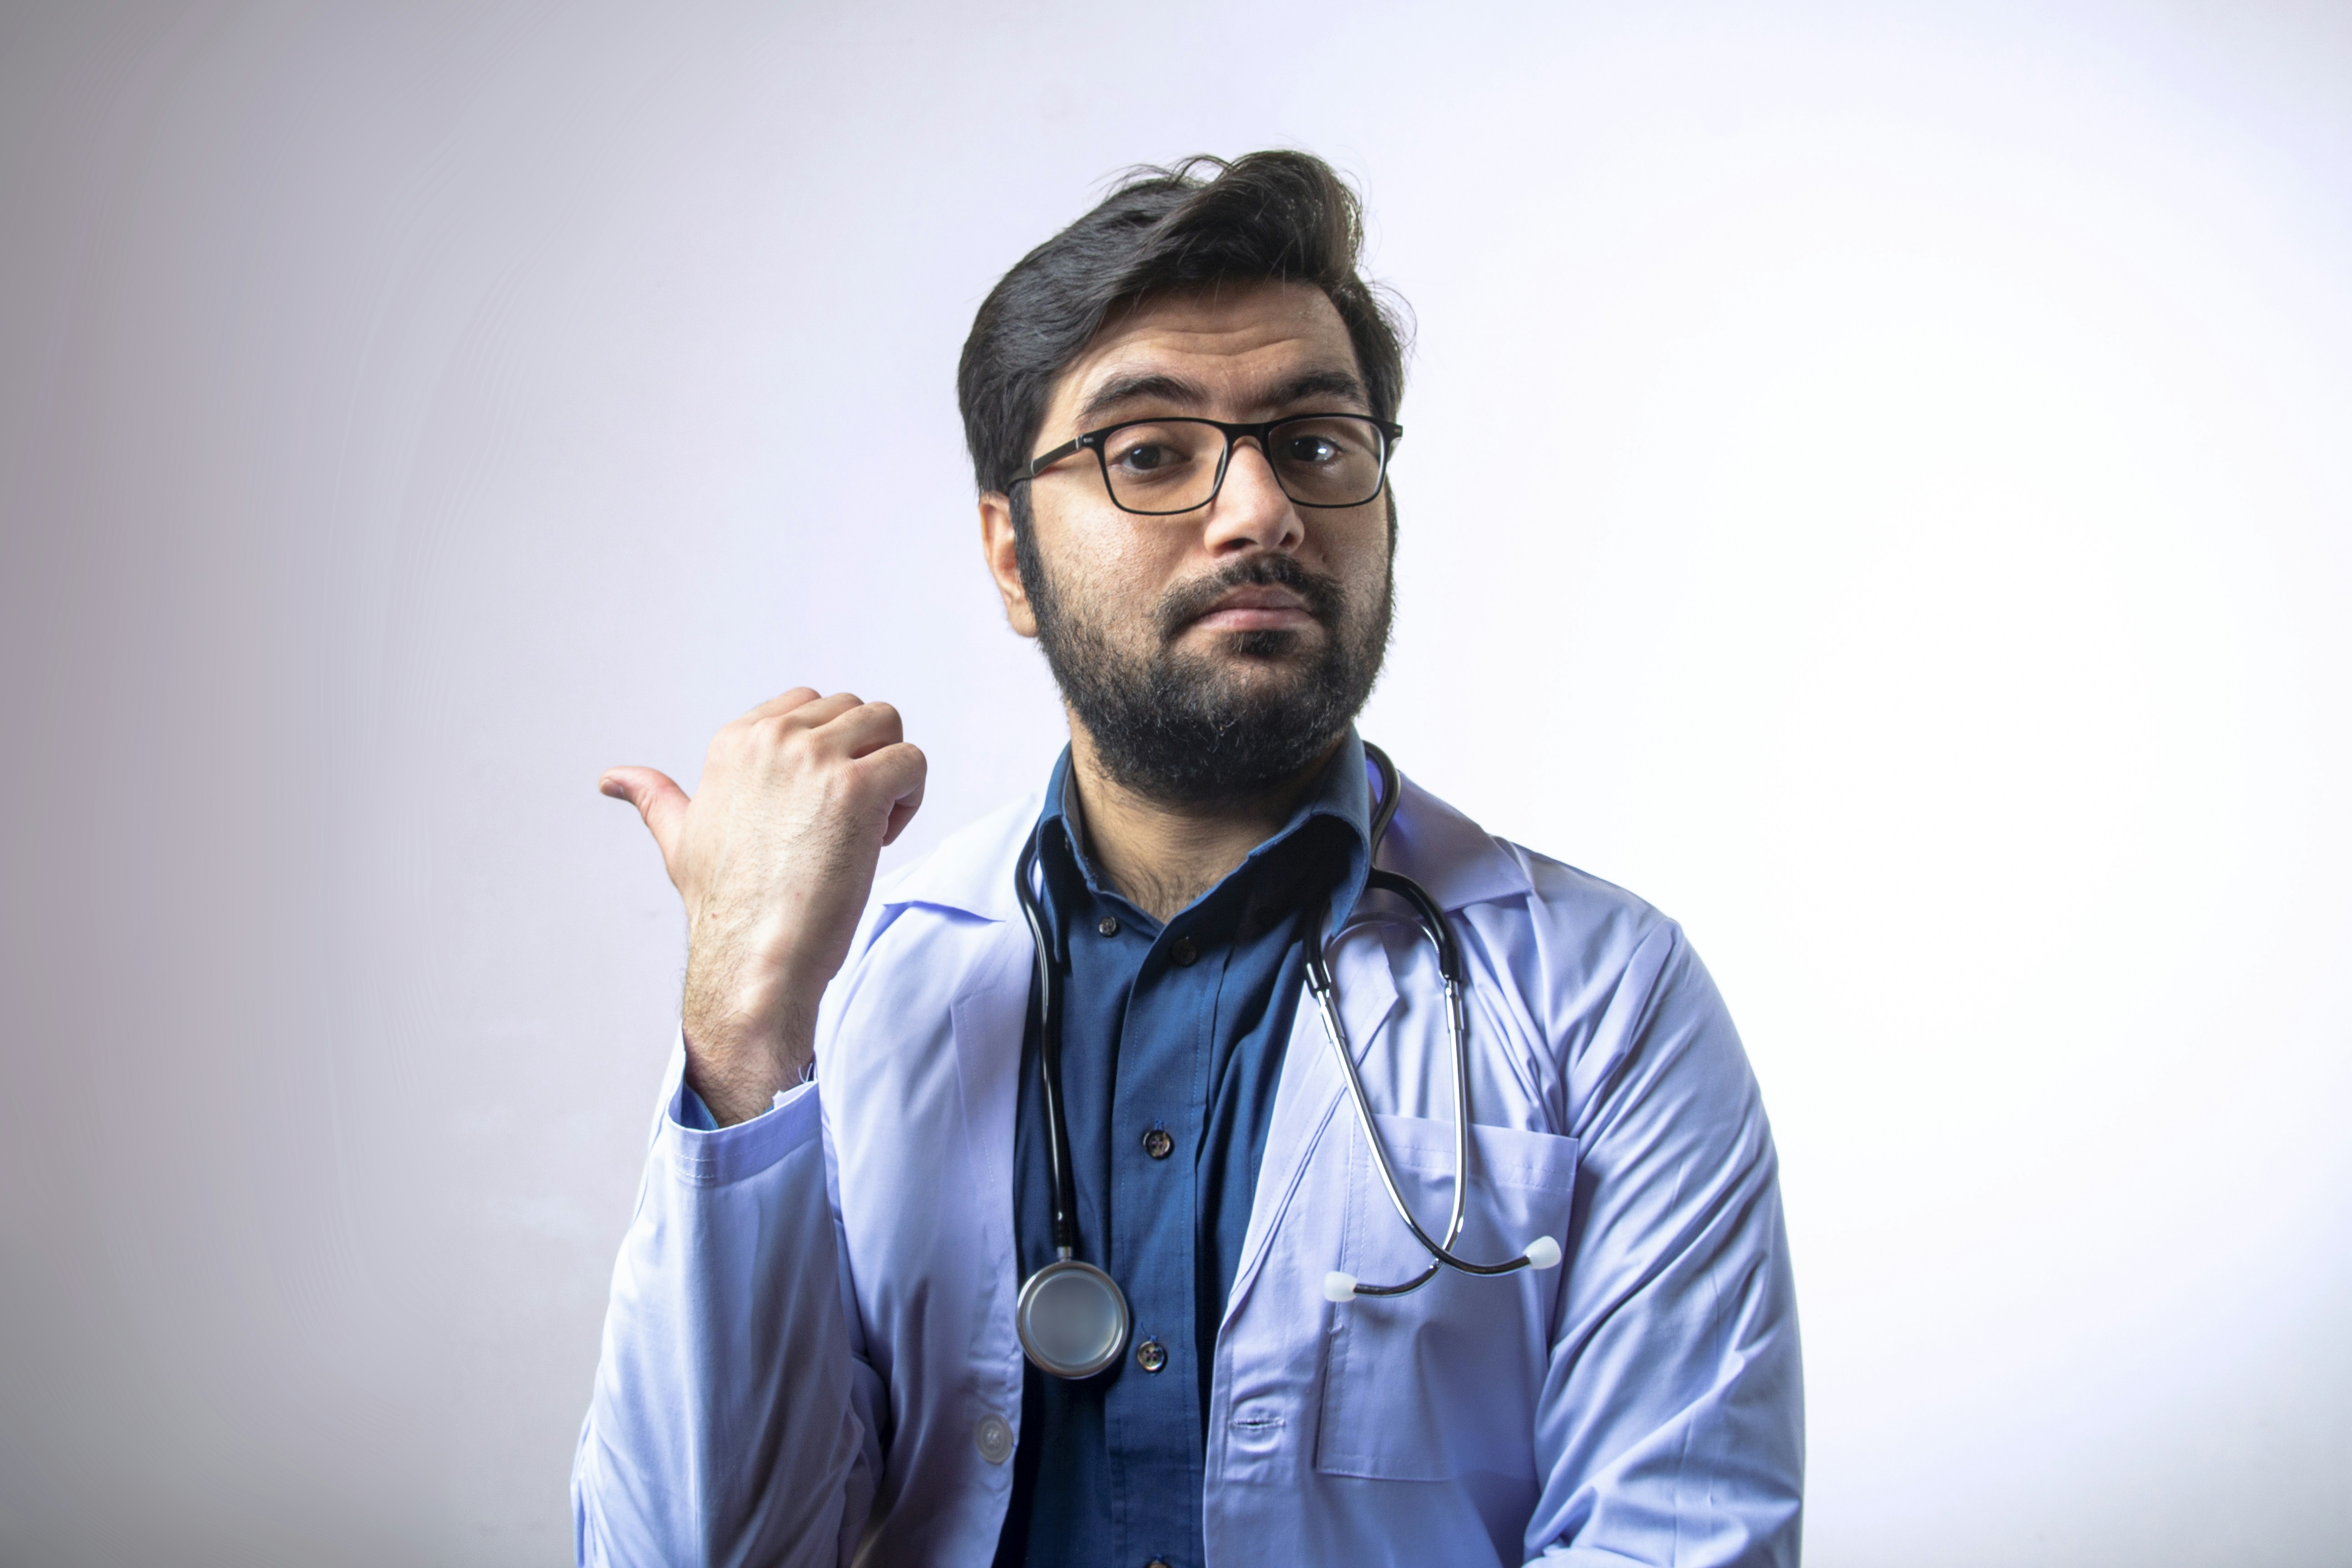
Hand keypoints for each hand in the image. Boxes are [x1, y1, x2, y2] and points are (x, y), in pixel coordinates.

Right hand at [600, 689, 925, 1124]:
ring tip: (865, 827)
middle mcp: (774, 738)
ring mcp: (816, 758)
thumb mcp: (679, 839)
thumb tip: (612, 778)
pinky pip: (912, 760)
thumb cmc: (725, 908)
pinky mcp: (858, 787)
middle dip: (861, 759)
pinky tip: (879, 840)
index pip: (807, 703)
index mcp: (735, 741)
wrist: (754, 958)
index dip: (823, 753)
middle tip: (843, 823)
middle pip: (853, 710)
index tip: (811, 808)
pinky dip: (910, 797)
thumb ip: (654, 798)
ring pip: (888, 725)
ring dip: (889, 772)